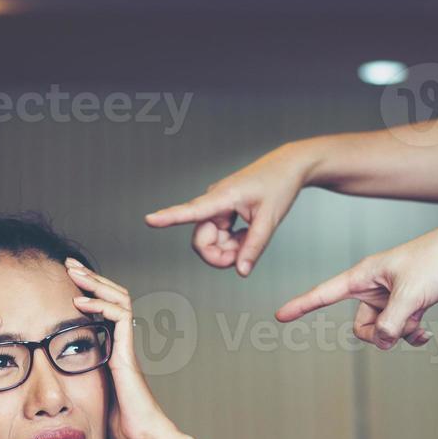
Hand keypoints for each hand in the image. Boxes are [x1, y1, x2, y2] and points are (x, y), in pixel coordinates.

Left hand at [64, 259, 181, 438]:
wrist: (142, 437)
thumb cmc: (120, 423)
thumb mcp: (91, 395)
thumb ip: (79, 381)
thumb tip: (52, 382)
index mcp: (114, 348)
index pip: (105, 307)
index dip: (89, 291)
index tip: (68, 279)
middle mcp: (123, 343)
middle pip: (113, 296)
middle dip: (91, 278)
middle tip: (70, 264)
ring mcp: (127, 347)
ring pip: (119, 300)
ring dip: (95, 283)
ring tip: (74, 272)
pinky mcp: (127, 354)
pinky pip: (119, 319)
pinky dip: (101, 306)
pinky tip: (80, 303)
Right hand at [144, 143, 314, 275]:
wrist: (288, 166)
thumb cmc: (279, 185)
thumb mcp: (270, 219)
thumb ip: (254, 247)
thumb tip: (241, 271)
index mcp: (223, 197)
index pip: (191, 210)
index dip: (168, 217)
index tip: (149, 220)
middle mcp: (214, 201)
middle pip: (202, 240)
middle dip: (220, 254)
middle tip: (244, 257)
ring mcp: (217, 207)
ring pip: (212, 241)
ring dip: (230, 248)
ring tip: (252, 237)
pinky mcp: (222, 211)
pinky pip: (220, 235)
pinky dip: (234, 241)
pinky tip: (249, 233)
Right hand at [276, 220, 437, 348]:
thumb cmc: (437, 259)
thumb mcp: (411, 295)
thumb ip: (391, 323)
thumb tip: (380, 343)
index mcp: (363, 275)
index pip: (324, 293)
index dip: (302, 306)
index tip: (280, 316)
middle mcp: (373, 286)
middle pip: (360, 324)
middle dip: (378, 334)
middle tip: (399, 331)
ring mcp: (391, 295)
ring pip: (382, 328)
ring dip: (400, 334)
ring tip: (420, 326)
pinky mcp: (409, 301)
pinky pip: (399, 327)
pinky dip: (410, 333)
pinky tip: (426, 332)